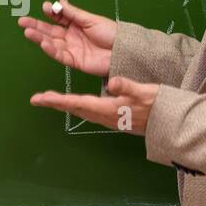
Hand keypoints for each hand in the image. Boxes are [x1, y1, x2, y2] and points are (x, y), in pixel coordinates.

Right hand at [18, 0, 116, 76]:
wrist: (123, 51)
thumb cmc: (111, 33)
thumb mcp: (90, 19)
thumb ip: (72, 13)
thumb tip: (58, 1)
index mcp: (76, 24)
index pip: (59, 18)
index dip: (51, 13)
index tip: (44, 7)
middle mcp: (72, 36)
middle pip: (50, 30)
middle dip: (36, 26)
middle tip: (22, 21)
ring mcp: (72, 49)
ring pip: (51, 42)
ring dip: (39, 37)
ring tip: (27, 32)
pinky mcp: (74, 61)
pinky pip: (59, 55)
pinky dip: (50, 50)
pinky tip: (43, 43)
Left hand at [29, 76, 158, 134]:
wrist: (168, 124)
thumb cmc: (157, 106)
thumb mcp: (144, 92)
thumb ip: (128, 86)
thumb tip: (114, 81)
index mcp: (108, 109)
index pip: (77, 103)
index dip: (57, 100)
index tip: (40, 98)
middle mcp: (104, 116)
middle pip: (74, 109)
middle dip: (55, 103)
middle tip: (37, 99)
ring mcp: (108, 119)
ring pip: (80, 111)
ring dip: (64, 105)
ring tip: (50, 100)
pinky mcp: (112, 119)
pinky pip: (88, 112)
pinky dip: (76, 107)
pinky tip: (75, 104)